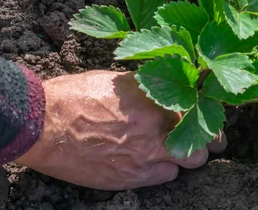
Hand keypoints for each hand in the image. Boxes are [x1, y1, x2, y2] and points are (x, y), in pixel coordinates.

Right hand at [15, 71, 225, 190]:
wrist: (44, 125)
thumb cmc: (76, 95)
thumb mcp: (116, 80)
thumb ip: (147, 87)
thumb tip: (164, 89)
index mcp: (156, 94)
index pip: (199, 103)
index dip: (207, 109)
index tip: (211, 112)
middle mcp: (158, 123)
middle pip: (205, 136)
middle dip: (210, 138)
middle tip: (213, 140)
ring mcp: (148, 152)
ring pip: (192, 160)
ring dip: (189, 155)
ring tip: (183, 153)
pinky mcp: (133, 176)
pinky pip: (167, 177)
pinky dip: (166, 170)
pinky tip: (157, 164)